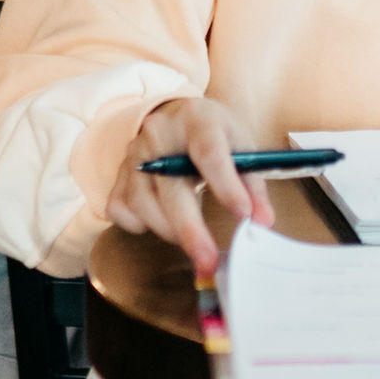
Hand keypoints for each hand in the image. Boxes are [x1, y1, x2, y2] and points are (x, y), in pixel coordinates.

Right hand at [105, 95, 275, 270]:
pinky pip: (120, 210)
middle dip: (190, 229)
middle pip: (171, 186)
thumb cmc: (212, 135)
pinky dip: (139, 224)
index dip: (227, 187)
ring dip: (168, 230)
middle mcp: (159, 132)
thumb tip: (261, 221)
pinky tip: (159, 219)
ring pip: (142, 203)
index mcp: (197, 119)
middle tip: (207, 261)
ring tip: (190, 235)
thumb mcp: (240, 147)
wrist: (174, 117)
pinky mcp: (118, 173)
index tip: (244, 217)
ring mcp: (133, 153)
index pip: (210, 154)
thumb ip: (252, 186)